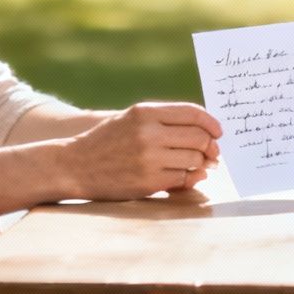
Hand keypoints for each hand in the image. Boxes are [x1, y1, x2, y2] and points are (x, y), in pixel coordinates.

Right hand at [62, 102, 221, 199]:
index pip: (192, 113)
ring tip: (201, 164)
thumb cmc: (107, 141)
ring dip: (202, 163)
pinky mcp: (149, 181)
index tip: (219, 131)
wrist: (74, 165)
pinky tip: (190, 176)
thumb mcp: (131, 119)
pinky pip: (183, 178)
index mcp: (145, 112)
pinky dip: (191, 178)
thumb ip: (164, 120)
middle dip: (211, 146)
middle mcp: (148, 133)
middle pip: (198, 138)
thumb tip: (205, 132)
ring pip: (194, 159)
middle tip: (214, 153)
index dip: (212, 123)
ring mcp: (149, 158)